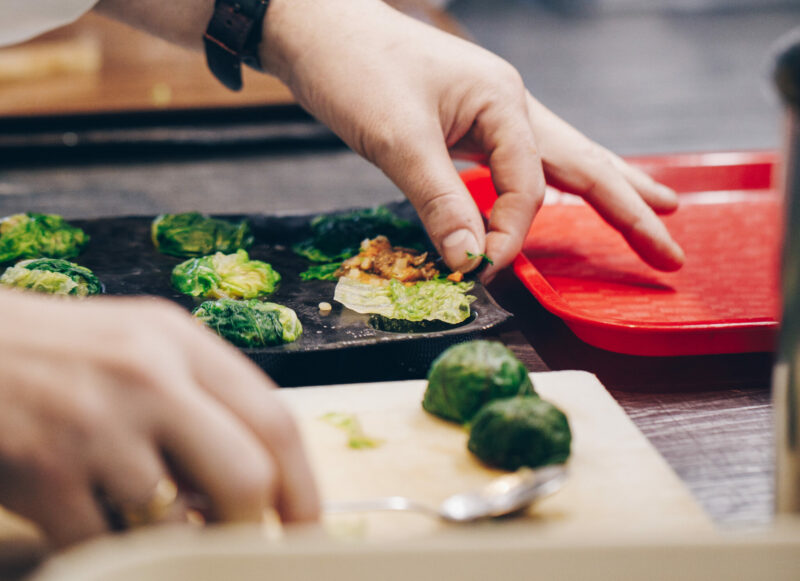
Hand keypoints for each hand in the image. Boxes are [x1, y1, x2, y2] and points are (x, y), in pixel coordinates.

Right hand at [0, 290, 318, 547]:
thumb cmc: (57, 353)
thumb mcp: (141, 347)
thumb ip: (202, 401)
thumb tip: (254, 485)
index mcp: (182, 343)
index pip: (276, 421)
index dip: (303, 487)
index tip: (307, 526)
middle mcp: (149, 378)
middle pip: (248, 477)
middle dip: (252, 527)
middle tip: (241, 544)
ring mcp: (96, 427)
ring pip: (175, 525)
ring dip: (174, 544)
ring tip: (147, 523)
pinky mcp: (44, 475)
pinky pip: (106, 547)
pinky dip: (115, 554)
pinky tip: (98, 525)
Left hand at [262, 0, 684, 276]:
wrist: (315, 29)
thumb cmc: (353, 69)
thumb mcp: (396, 139)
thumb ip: (439, 201)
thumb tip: (470, 262)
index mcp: (502, 102)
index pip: (530, 186)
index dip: (512, 235)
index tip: (484, 270)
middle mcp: (510, 104)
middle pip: (585, 163)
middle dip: (629, 209)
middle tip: (670, 251)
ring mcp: (493, 111)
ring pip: (565, 157)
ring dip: (609, 189)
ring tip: (655, 211)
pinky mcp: (470, 122)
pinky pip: (528, 160)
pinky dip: (559, 182)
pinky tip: (573, 190)